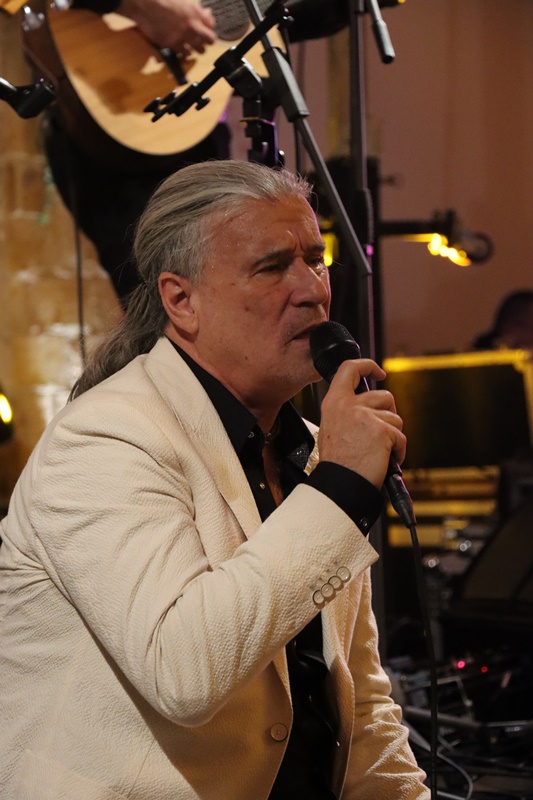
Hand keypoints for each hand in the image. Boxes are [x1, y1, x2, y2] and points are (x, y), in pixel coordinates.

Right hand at [116, 0, 215, 52]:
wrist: (145, 4)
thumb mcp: (184, 0)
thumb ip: (197, 9)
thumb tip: (207, 13)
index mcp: (195, 12)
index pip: (211, 25)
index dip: (209, 29)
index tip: (205, 30)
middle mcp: (192, 25)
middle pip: (209, 40)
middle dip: (206, 41)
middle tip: (201, 41)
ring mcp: (183, 36)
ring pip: (199, 50)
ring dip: (196, 49)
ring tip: (191, 46)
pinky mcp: (173, 44)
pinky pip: (185, 53)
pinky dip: (184, 52)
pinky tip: (181, 49)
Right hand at [317, 359, 405, 488]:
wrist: (341, 484)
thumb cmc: (338, 463)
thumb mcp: (332, 428)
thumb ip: (347, 412)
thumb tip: (370, 406)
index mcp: (334, 403)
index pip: (349, 369)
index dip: (367, 366)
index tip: (378, 372)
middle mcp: (348, 405)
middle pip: (384, 395)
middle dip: (390, 413)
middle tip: (383, 432)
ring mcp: (366, 416)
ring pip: (395, 417)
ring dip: (393, 436)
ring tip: (379, 452)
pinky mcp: (382, 431)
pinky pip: (401, 437)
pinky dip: (398, 451)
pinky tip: (385, 460)